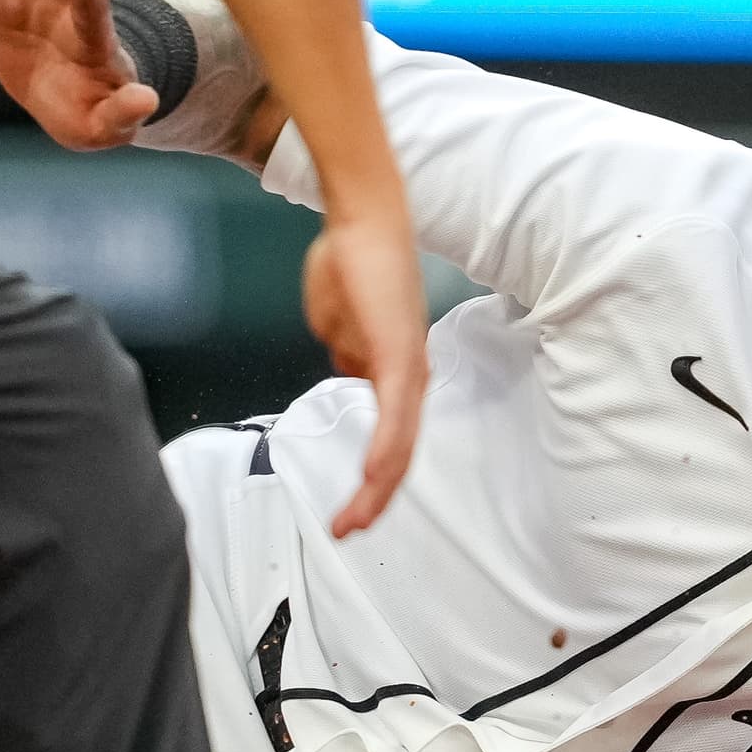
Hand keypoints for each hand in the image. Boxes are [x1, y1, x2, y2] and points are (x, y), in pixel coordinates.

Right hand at [301, 210, 425, 538]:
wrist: (363, 221)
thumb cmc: (351, 264)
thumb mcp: (340, 326)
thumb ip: (348, 357)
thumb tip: (348, 377)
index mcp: (397, 373)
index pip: (391, 442)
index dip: (372, 480)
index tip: (349, 510)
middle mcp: (411, 376)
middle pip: (399, 456)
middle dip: (373, 500)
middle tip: (347, 530)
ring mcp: (408, 367)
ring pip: (399, 446)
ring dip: (375, 488)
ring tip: (351, 520)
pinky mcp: (399, 353)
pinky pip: (394, 414)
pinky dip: (384, 449)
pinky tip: (372, 477)